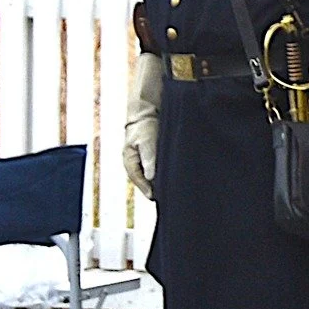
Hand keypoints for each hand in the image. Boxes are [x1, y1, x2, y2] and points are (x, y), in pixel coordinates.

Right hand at [123, 51, 162, 199]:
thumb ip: (150, 157)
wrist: (149, 110)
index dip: (148, 190)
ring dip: (163, 182)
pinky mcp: (155, 157)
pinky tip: (178, 176)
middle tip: (171, 197)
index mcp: (130, 162)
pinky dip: (167, 173)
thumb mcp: (147, 139)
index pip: (139, 181)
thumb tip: (151, 177)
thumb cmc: (145, 124)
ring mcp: (146, 161)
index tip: (159, 198)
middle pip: (147, 181)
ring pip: (154, 176)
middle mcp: (137, 164)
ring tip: (176, 190)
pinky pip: (160, 169)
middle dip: (157, 189)